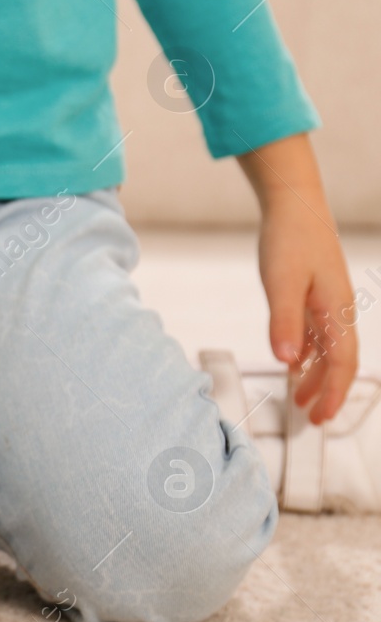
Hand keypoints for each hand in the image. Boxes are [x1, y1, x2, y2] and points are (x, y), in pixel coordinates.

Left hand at [259, 201, 357, 423]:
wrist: (294, 203)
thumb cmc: (290, 239)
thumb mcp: (280, 283)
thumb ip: (284, 322)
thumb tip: (287, 362)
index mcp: (336, 311)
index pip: (341, 363)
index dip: (332, 393)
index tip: (321, 417)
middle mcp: (338, 310)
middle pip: (339, 361)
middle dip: (327, 391)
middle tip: (312, 418)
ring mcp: (328, 301)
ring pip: (328, 348)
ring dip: (315, 374)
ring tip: (299, 397)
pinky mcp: (315, 292)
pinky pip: (318, 332)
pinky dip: (308, 352)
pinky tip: (294, 361)